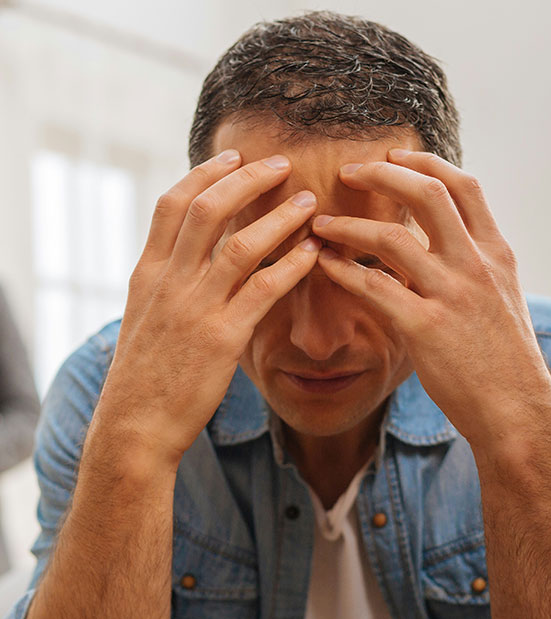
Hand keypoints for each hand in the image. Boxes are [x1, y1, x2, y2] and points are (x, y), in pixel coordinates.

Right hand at [96, 151, 320, 465]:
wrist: (134, 425)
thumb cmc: (144, 377)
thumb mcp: (144, 319)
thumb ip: (167, 285)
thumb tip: (191, 261)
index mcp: (147, 273)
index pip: (172, 203)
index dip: (206, 173)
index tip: (234, 156)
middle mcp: (168, 282)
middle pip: (208, 209)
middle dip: (247, 179)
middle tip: (282, 165)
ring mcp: (194, 308)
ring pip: (240, 243)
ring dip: (279, 217)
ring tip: (308, 203)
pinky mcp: (221, 339)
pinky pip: (262, 289)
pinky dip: (290, 265)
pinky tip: (311, 254)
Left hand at [312, 150, 550, 452]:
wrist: (517, 409)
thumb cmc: (505, 361)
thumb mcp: (502, 300)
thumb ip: (476, 267)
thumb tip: (446, 247)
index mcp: (496, 253)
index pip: (464, 186)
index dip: (426, 163)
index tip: (395, 155)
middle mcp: (476, 265)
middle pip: (428, 194)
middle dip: (383, 173)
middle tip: (348, 171)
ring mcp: (452, 294)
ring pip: (392, 237)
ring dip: (349, 225)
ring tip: (321, 225)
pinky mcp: (426, 327)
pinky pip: (374, 286)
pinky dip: (343, 269)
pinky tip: (324, 264)